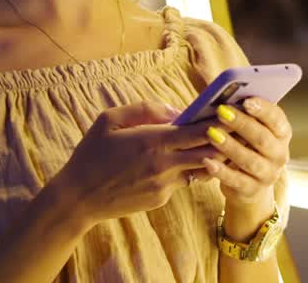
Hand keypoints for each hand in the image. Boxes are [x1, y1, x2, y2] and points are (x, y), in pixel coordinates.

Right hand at [50, 101, 222, 228]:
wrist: (79, 197)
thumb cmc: (91, 154)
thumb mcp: (109, 119)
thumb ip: (144, 109)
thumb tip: (175, 111)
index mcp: (152, 140)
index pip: (198, 132)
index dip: (217, 124)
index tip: (227, 115)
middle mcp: (163, 164)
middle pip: (209, 153)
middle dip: (222, 141)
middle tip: (229, 131)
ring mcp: (164, 185)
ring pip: (200, 169)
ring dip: (207, 158)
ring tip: (210, 145)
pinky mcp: (161, 199)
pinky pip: (181, 181)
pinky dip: (184, 170)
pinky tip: (176, 162)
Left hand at [202, 97, 290, 218]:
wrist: (249, 185)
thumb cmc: (245, 145)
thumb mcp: (248, 130)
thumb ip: (242, 115)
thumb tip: (221, 98)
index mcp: (281, 133)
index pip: (277, 119)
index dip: (263, 109)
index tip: (246, 99)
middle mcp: (279, 154)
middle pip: (263, 138)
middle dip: (242, 124)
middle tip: (221, 111)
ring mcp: (268, 174)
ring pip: (250, 160)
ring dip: (230, 146)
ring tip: (211, 134)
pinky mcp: (252, 191)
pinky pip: (236, 181)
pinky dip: (221, 171)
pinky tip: (207, 161)